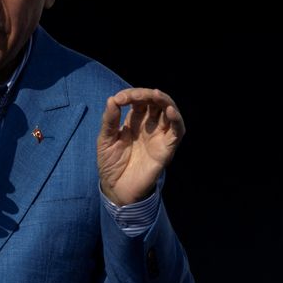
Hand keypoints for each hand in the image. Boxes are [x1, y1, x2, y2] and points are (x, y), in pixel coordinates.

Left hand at [97, 88, 184, 205]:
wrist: (116, 189)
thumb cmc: (110, 164)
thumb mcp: (105, 140)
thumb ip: (110, 121)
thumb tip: (112, 99)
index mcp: (135, 121)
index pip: (139, 101)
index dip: (131, 95)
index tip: (118, 99)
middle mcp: (149, 126)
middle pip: (155, 102)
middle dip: (146, 94)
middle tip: (133, 96)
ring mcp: (159, 136)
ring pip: (169, 112)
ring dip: (164, 100)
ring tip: (155, 94)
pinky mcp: (167, 148)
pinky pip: (177, 131)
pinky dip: (176, 119)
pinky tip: (170, 110)